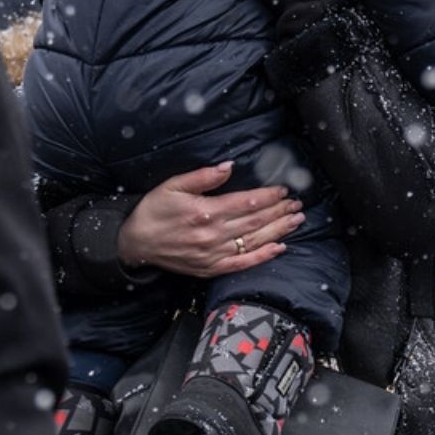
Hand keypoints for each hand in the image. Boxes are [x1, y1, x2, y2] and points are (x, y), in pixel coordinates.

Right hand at [117, 162, 299, 277]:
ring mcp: (214, 254)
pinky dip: (263, 256)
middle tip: (298, 205)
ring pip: (254, 241)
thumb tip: (229, 166)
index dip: (269, 196)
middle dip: (280, 212)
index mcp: (206, 212)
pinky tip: (280, 248)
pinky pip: (243, 264)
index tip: (284, 191)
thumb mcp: (173, 186)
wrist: (136, 243)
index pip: (247, 203)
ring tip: (296, 221)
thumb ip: (203, 177)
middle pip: (256, 222)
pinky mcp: (212, 268)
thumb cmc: (154, 211)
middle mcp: (213, 235)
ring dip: (279, 230)